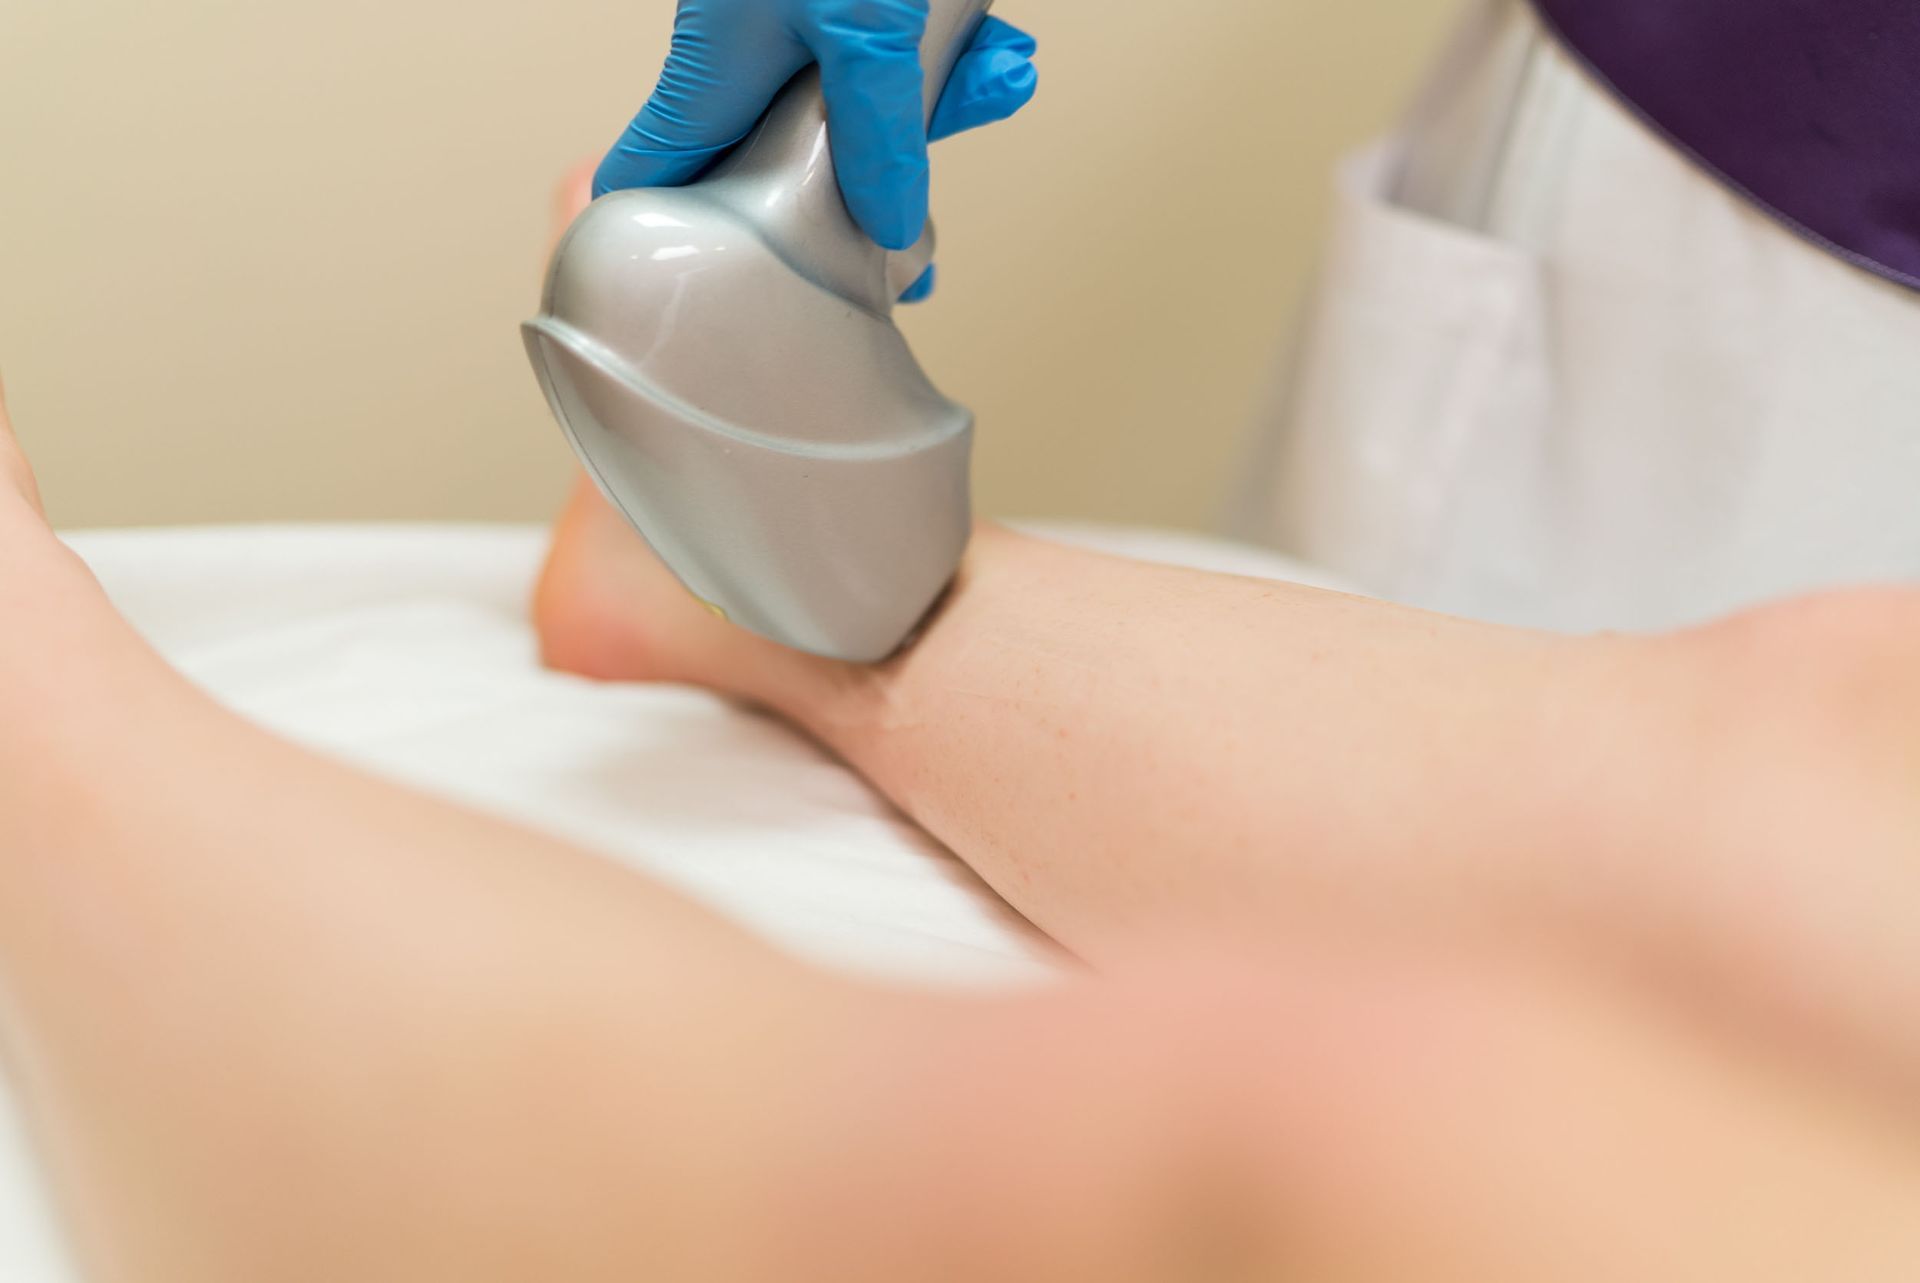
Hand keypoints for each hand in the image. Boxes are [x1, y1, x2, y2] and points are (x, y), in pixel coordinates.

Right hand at [594, 2, 1035, 299]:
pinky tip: (998, 51)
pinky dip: (953, 59)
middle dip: (860, 200)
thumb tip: (887, 231)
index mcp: (714, 75)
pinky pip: (897, 60)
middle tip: (916, 254)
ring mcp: (797, 29)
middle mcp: (743, 57)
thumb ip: (879, 142)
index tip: (710, 311)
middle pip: (780, 168)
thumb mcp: (871, 35)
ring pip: (859, 113)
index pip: (651, 185)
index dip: (672, 250)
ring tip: (996, 79)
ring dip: (933, 109)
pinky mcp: (851, 5)